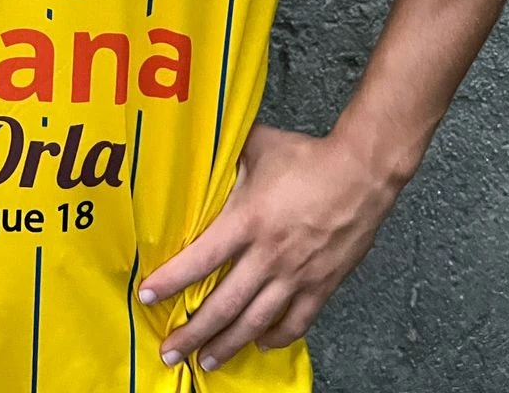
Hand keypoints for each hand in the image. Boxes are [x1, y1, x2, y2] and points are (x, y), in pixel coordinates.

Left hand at [138, 121, 398, 371]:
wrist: (361, 173)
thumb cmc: (307, 156)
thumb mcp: (256, 146)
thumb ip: (225, 155)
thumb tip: (196, 148)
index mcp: (247, 221)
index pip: (200, 259)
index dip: (171, 281)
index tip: (147, 296)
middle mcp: (268, 256)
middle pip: (223, 305)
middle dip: (193, 332)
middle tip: (170, 350)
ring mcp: (296, 276)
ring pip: (255, 323)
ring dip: (227, 345)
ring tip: (205, 361)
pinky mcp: (321, 286)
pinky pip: (294, 323)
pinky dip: (274, 339)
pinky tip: (258, 344)